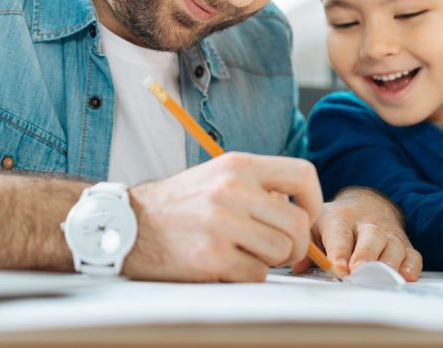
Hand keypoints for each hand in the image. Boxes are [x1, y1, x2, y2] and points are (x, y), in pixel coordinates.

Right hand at [122, 152, 321, 281]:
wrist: (128, 224)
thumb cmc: (178, 204)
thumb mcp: (217, 176)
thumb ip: (257, 186)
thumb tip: (301, 209)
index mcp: (238, 165)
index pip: (302, 174)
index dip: (314, 200)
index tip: (306, 215)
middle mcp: (233, 190)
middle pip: (298, 223)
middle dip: (295, 244)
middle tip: (281, 251)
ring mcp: (223, 223)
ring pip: (281, 251)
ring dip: (269, 260)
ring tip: (244, 253)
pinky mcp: (213, 256)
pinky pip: (256, 274)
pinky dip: (247, 276)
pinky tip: (226, 265)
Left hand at [292, 187, 422, 280]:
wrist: (366, 204)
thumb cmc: (337, 222)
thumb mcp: (316, 226)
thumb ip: (308, 246)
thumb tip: (298, 266)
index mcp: (341, 218)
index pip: (340, 234)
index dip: (339, 252)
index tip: (338, 268)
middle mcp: (368, 224)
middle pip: (371, 236)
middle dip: (366, 255)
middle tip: (359, 271)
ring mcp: (388, 233)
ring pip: (393, 246)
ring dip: (388, 263)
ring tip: (381, 279)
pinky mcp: (404, 244)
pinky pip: (412, 255)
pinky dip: (410, 266)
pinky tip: (404, 276)